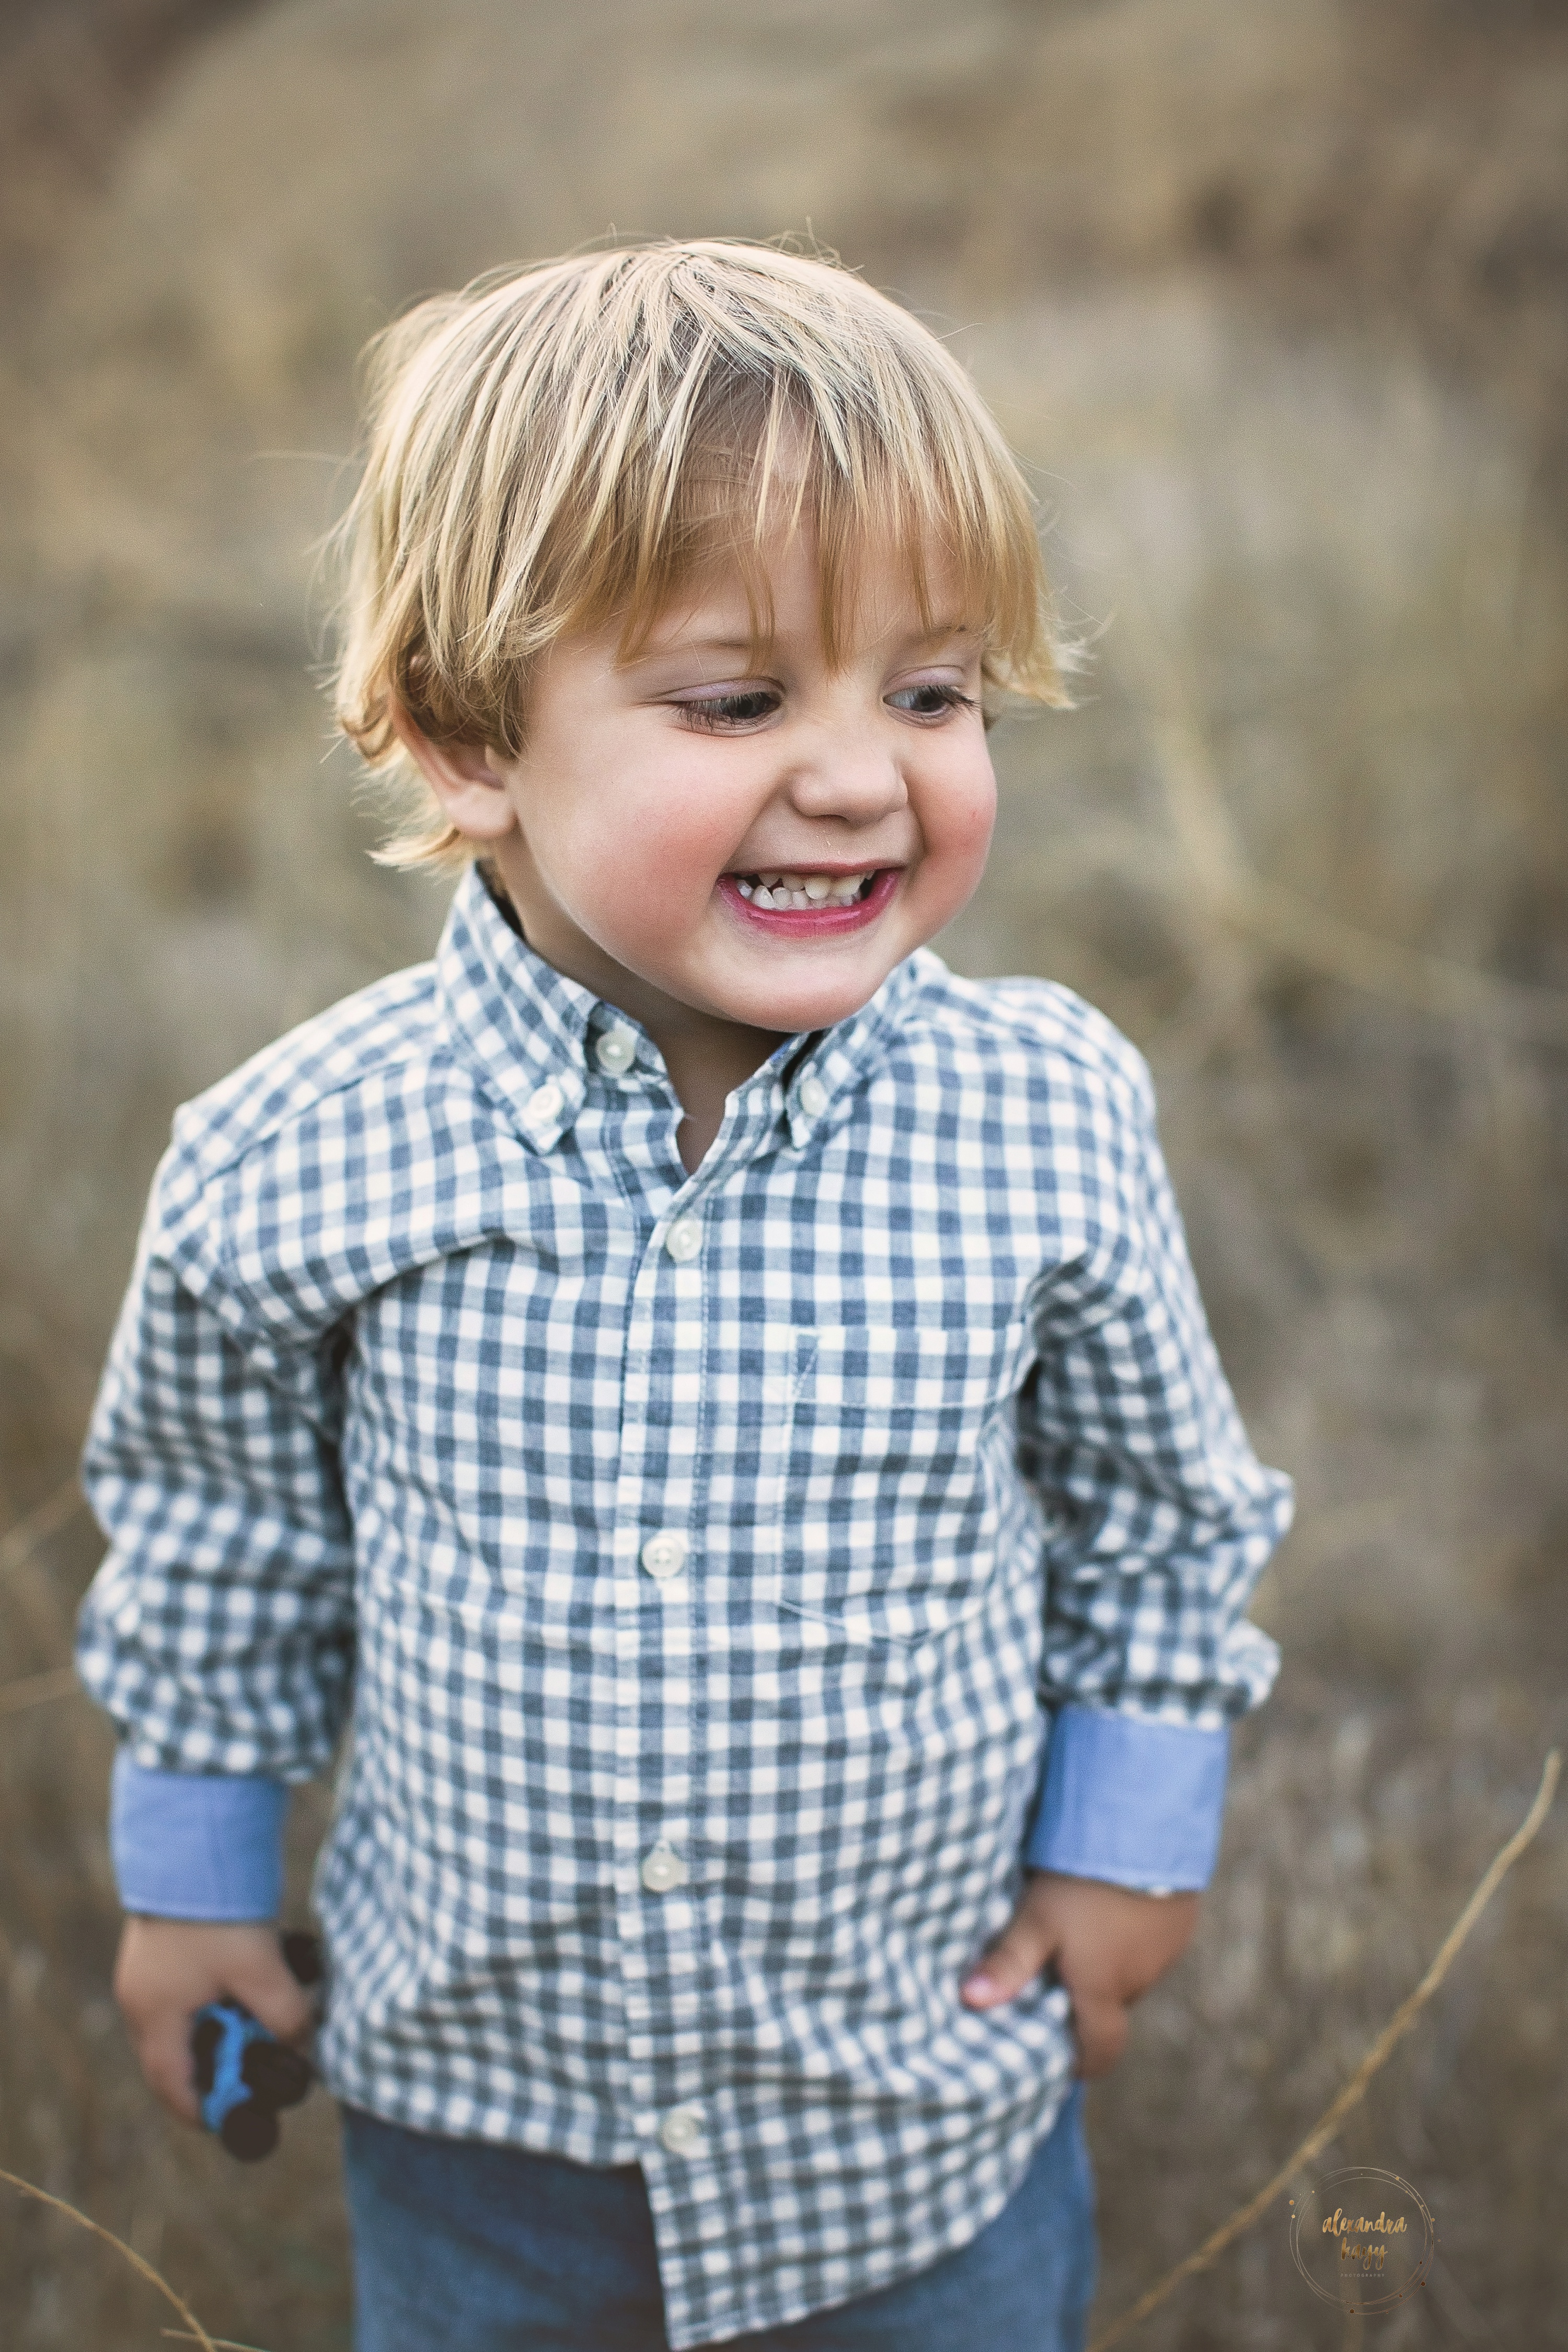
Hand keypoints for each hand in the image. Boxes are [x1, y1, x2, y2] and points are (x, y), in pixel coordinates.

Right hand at [114, 1917, 316, 2124]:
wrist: (195, 1837)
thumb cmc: (220, 1911)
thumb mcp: (260, 1969)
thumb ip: (285, 2016)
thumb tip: (303, 2047)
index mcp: (153, 2016)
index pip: (172, 2086)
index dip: (204, 2109)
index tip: (234, 2119)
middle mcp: (141, 1998)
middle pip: (178, 2055)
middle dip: (220, 2065)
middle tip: (258, 2066)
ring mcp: (149, 1970)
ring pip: (186, 2020)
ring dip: (223, 2025)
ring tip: (263, 2020)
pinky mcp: (164, 1944)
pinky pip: (189, 1990)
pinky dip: (219, 1997)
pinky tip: (254, 1982)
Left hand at [960, 1870, 1199, 2076]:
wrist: (1143, 1828)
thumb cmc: (1081, 1881)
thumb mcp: (1036, 1919)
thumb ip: (1008, 1962)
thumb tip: (970, 2002)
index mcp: (1104, 1989)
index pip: (1102, 2051)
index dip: (1083, 2061)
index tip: (1063, 2058)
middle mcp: (1140, 1979)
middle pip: (1110, 2006)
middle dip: (1085, 1998)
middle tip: (1055, 1971)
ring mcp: (1165, 1950)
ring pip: (1130, 1972)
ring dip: (1108, 1962)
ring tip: (1080, 1928)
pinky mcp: (1180, 1919)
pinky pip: (1151, 1941)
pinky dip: (1130, 1933)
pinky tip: (1109, 1901)